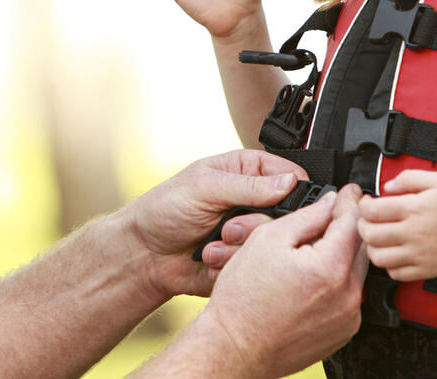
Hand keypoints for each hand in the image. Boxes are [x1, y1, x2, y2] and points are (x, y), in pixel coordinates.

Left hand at [124, 149, 307, 298]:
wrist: (145, 254)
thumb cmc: (166, 209)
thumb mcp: (204, 187)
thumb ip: (248, 185)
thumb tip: (289, 182)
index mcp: (247, 172)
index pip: (289, 174)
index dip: (291, 190)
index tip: (280, 204)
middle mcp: (254, 201)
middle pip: (286, 214)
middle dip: (255, 225)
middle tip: (227, 228)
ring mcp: (250, 231)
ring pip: (272, 243)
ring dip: (239, 247)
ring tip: (212, 244)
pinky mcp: (245, 259)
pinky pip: (256, 266)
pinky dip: (231, 265)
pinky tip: (209, 260)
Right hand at [198, 185, 366, 377]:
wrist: (236, 346)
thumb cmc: (244, 299)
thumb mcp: (268, 239)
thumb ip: (307, 216)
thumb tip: (330, 203)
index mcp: (330, 267)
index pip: (353, 222)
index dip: (350, 200)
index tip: (349, 191)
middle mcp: (347, 295)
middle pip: (359, 246)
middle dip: (346, 227)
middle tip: (329, 216)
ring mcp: (348, 317)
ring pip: (355, 271)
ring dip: (341, 254)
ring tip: (311, 252)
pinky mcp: (343, 331)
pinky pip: (349, 296)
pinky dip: (337, 281)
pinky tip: (310, 280)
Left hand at [357, 170, 436, 281]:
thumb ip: (408, 178)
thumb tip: (386, 187)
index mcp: (415, 209)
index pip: (371, 211)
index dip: (362, 205)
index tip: (367, 202)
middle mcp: (414, 234)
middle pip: (369, 235)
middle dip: (362, 225)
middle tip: (369, 219)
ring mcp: (419, 255)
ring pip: (377, 257)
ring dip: (372, 246)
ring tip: (379, 237)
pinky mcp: (425, 271)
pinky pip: (394, 273)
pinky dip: (388, 264)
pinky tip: (394, 251)